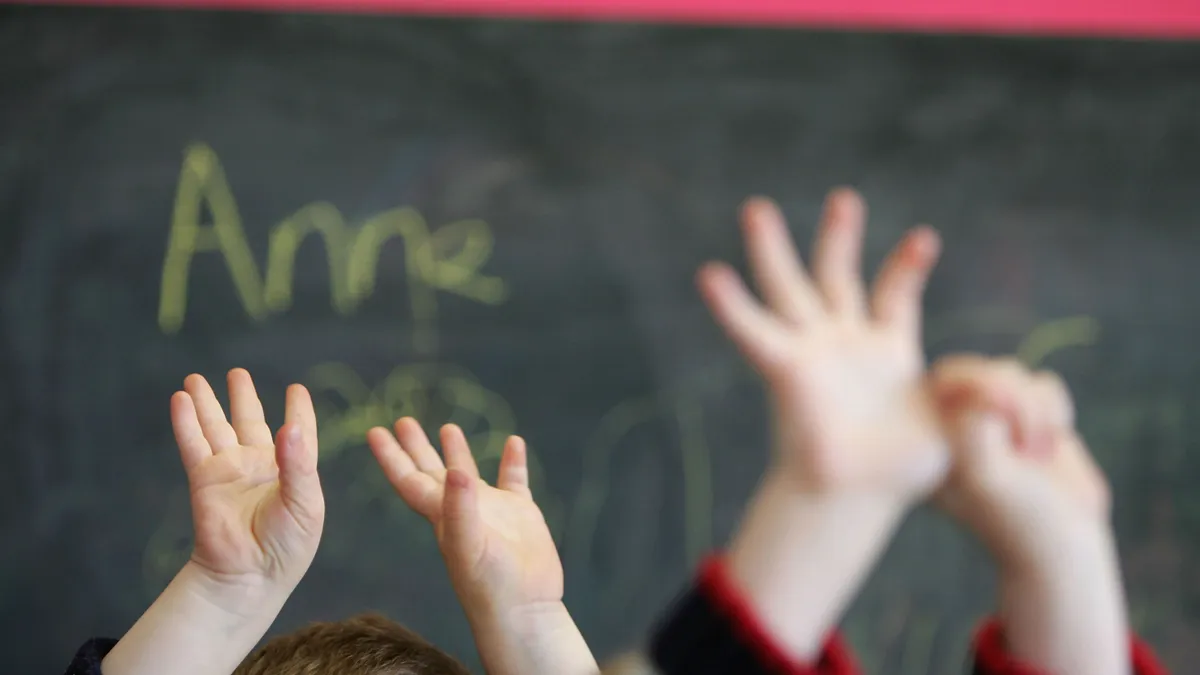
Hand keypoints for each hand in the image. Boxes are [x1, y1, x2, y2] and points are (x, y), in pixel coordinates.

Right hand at [100, 370, 323, 674]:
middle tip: (238, 372)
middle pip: (250, 422)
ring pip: (217, 428)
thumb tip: (290, 427)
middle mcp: (260, 468)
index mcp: (293, 472)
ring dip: (207, 403)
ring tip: (195, 378)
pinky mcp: (205, 481)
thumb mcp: (305, 504)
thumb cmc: (287, 546)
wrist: (249, 576)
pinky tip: (181, 400)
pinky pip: (194, 444)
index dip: (298, 412)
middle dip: (243, 397)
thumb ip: (298, 465)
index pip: (298, 434)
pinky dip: (186, 422)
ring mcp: (230, 472)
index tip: (297, 389)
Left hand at [370, 420, 595, 674]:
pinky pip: (515, 480)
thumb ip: (461, 507)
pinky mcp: (520, 514)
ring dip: (458, 452)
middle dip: (416, 447)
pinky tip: (514, 442)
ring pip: (469, 474)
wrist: (525, 609)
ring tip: (449, 426)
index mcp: (441, 516)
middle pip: (432, 471)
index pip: (409, 480)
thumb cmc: (490, 584)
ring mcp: (492, 511)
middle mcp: (462, 509)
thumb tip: (456, 470)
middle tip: (403, 420)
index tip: (375, 432)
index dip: (391, 457)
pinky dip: (513, 461)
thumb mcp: (468, 546)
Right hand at [700, 189, 945, 661]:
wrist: (859, 498)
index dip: (906, 266)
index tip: (926, 238)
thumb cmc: (906, 472)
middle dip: (838, 237)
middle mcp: (844, 342)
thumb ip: (977, 396)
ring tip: (756, 208)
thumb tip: (1005, 388)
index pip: (893, 295)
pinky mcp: (786, 368)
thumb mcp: (957, 423)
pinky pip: (753, 331)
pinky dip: (731, 305)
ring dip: (771, 249)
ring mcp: (812, 351)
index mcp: (886, 350)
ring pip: (788, 288)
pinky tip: (710, 274)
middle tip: (845, 198)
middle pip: (835, 275)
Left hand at [929, 355, 1110, 568]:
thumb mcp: (985, 476)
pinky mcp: (1028, 418)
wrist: (1065, 544)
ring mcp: (992, 419)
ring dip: (1036, 409)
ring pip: (1013, 371)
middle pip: (977, 368)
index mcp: (931, 440)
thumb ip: (971, 428)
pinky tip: (1051, 444)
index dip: (978, 388)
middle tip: (1029, 444)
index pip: (941, 381)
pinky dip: (1056, 410)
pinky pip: (1043, 383)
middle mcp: (955, 426)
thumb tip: (978, 394)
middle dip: (1015, 397)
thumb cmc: (1018, 518)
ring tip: (1037, 454)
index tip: (1004, 423)